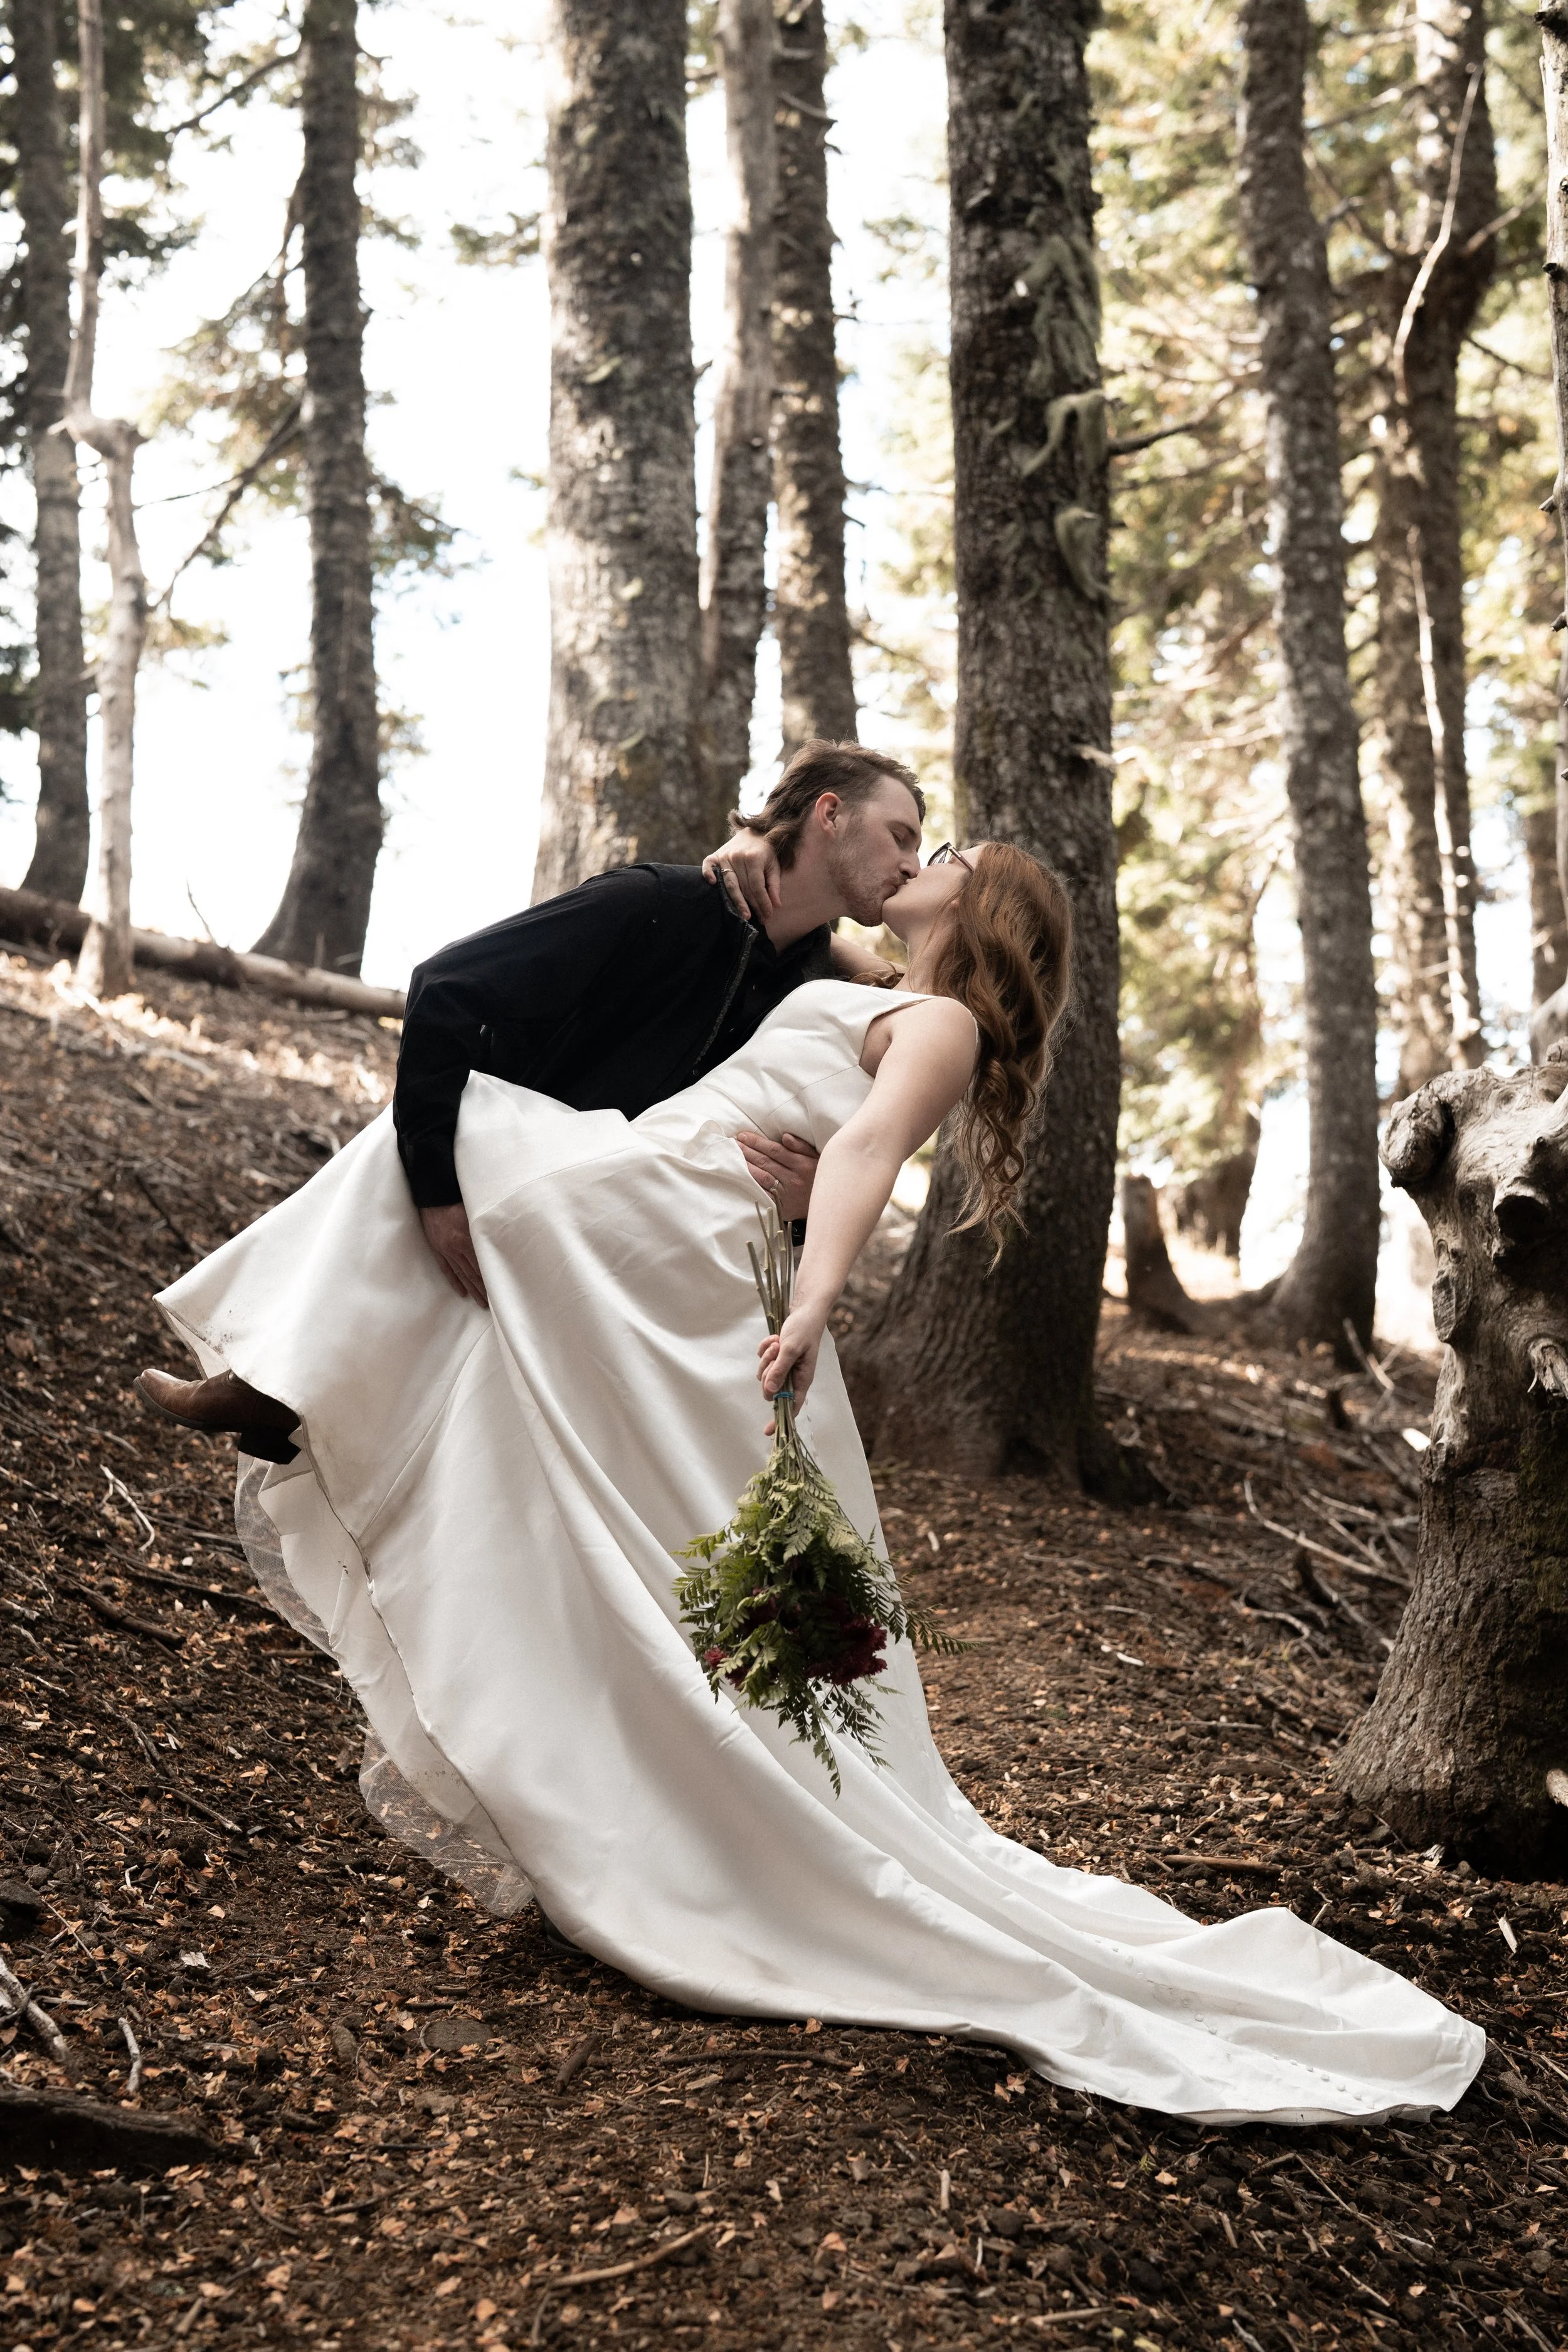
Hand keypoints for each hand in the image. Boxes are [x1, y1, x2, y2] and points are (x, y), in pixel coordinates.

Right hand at [419, 1201, 488, 1307]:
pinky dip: (454, 1281)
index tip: (498, 1290)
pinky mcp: (437, 1249)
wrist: (434, 1195)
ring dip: (471, 1289)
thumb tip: (501, 1240)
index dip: (489, 1279)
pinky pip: (446, 1269)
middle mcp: (456, 1248)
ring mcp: (445, 1250)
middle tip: (491, 1303)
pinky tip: (461, 1292)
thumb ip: (486, 1228)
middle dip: (482, 1290)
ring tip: (479, 1302)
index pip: (481, 1265)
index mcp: (466, 1239)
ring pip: (461, 1275)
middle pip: (472, 1274)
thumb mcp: (475, 1213)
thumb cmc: (457, 1200)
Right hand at [702, 828, 780, 922]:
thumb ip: (774, 885)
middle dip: (752, 905)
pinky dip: (708, 874)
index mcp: (753, 858)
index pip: (757, 886)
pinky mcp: (716, 855)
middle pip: (743, 887)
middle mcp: (737, 857)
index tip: (767, 915)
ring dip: (736, 901)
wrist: (754, 830)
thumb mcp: (774, 865)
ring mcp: (725, 856)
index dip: (762, 902)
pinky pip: (708, 865)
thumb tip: (776, 905)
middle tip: (758, 919)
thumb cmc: (766, 851)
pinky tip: (713, 884)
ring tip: (743, 915)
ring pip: (729, 883)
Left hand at [736, 1129, 818, 1221]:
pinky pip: (764, 1194)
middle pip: (765, 1162)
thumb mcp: (817, 1159)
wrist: (827, 1205)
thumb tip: (785, 1136)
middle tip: (733, 1143)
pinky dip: (752, 1185)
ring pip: (762, 1177)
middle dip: (747, 1151)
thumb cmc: (818, 1177)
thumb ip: (801, 1147)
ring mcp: (787, 1193)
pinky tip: (742, 1178)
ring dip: (746, 1166)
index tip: (744, 1135)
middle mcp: (794, 1178)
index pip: (775, 1150)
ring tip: (734, 1156)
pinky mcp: (782, 1206)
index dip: (757, 1142)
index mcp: (802, 1164)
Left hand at [758, 1305, 825, 1428]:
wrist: (806, 1311)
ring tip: (777, 1342)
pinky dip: (765, 1349)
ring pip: (765, 1374)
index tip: (768, 1431)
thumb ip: (780, 1369)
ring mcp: (785, 1368)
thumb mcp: (791, 1349)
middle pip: (771, 1390)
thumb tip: (770, 1391)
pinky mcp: (778, 1358)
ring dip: (767, 1357)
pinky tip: (774, 1339)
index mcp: (802, 1379)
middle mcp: (793, 1377)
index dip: (780, 1420)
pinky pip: (763, 1361)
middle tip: (775, 1353)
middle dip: (768, 1372)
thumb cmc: (804, 1329)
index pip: (791, 1406)